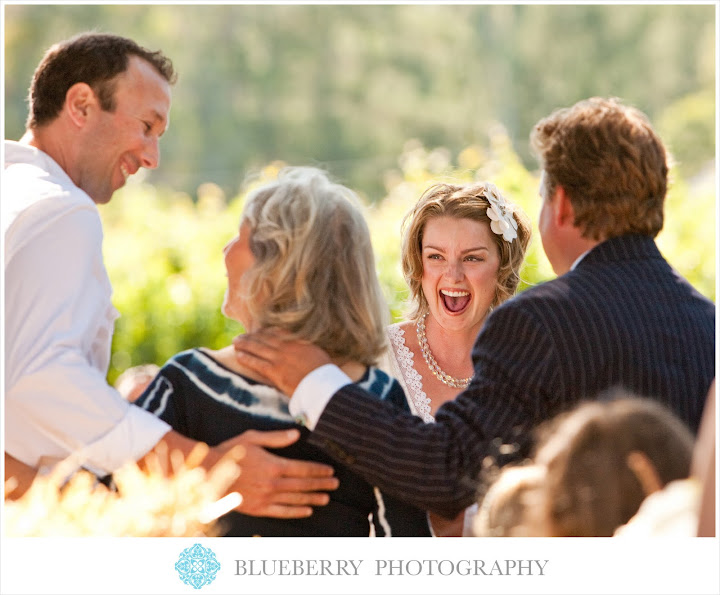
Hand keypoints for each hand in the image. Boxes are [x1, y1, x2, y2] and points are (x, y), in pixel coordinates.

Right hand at [216, 429, 338, 517]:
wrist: (208, 473)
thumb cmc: (231, 451)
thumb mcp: (253, 438)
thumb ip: (277, 438)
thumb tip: (297, 434)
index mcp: (273, 465)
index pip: (303, 468)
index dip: (318, 470)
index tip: (331, 471)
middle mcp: (272, 483)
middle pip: (303, 484)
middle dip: (321, 484)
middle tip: (335, 484)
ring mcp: (266, 497)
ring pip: (295, 499)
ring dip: (313, 498)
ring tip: (327, 498)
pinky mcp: (258, 508)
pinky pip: (282, 512)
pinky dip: (296, 511)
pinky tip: (308, 510)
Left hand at [232, 328, 331, 394]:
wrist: (324, 385)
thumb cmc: (325, 373)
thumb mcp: (319, 354)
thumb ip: (307, 348)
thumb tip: (304, 348)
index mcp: (299, 342)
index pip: (278, 332)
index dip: (266, 331)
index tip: (259, 331)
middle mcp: (287, 347)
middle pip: (265, 338)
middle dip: (252, 336)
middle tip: (241, 335)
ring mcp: (280, 359)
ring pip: (258, 348)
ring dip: (245, 344)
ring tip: (236, 342)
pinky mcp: (275, 372)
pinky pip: (257, 363)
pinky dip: (247, 358)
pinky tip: (238, 355)